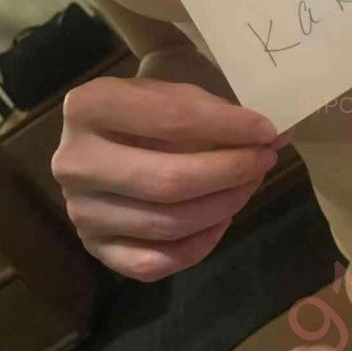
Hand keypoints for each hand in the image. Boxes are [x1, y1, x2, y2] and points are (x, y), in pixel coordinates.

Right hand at [53, 75, 292, 280]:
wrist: (117, 122)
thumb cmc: (156, 100)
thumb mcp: (183, 87)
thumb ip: (225, 111)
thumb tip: (278, 137)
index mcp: (89, 106)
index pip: (172, 120)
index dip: (229, 128)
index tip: (268, 131)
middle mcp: (73, 161)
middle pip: (168, 181)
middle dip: (230, 172)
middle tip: (264, 160)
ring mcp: (79, 209)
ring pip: (167, 224)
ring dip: (224, 205)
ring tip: (250, 182)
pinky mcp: (92, 247)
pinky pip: (153, 263)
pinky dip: (198, 245)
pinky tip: (222, 219)